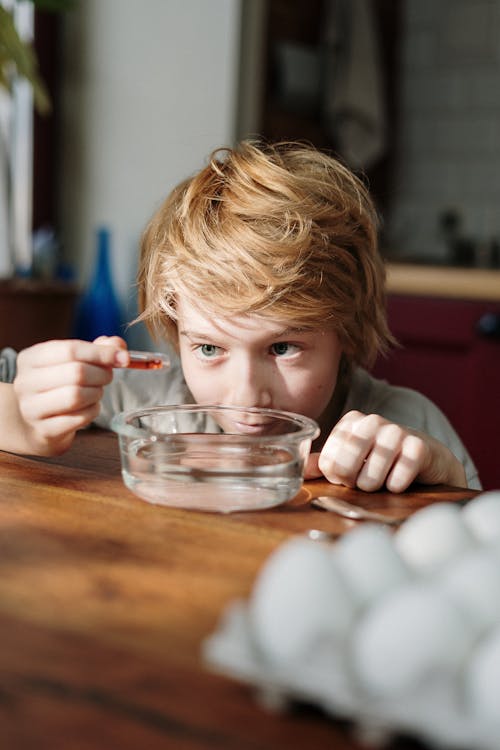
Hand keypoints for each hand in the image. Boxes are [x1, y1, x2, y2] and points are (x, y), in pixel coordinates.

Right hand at [12, 336, 127, 454]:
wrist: (37, 423)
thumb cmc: (59, 386)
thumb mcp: (72, 362)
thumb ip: (97, 350)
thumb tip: (118, 345)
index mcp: (30, 358)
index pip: (70, 350)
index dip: (101, 353)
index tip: (123, 358)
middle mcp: (25, 382)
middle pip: (76, 372)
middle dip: (101, 374)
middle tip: (107, 377)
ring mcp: (31, 408)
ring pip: (76, 396)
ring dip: (96, 393)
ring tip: (96, 392)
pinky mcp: (44, 429)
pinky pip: (80, 418)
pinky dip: (93, 411)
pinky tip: (89, 407)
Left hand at [304, 410, 466, 491]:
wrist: (426, 459)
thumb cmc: (382, 461)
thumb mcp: (354, 459)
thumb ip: (326, 463)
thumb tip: (301, 468)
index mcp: (352, 421)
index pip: (328, 461)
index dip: (336, 476)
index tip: (348, 474)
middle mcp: (373, 421)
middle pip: (345, 465)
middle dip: (352, 482)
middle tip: (363, 481)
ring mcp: (397, 431)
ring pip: (372, 474)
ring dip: (375, 486)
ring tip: (381, 482)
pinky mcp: (419, 446)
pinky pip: (399, 476)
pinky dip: (396, 485)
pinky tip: (399, 481)